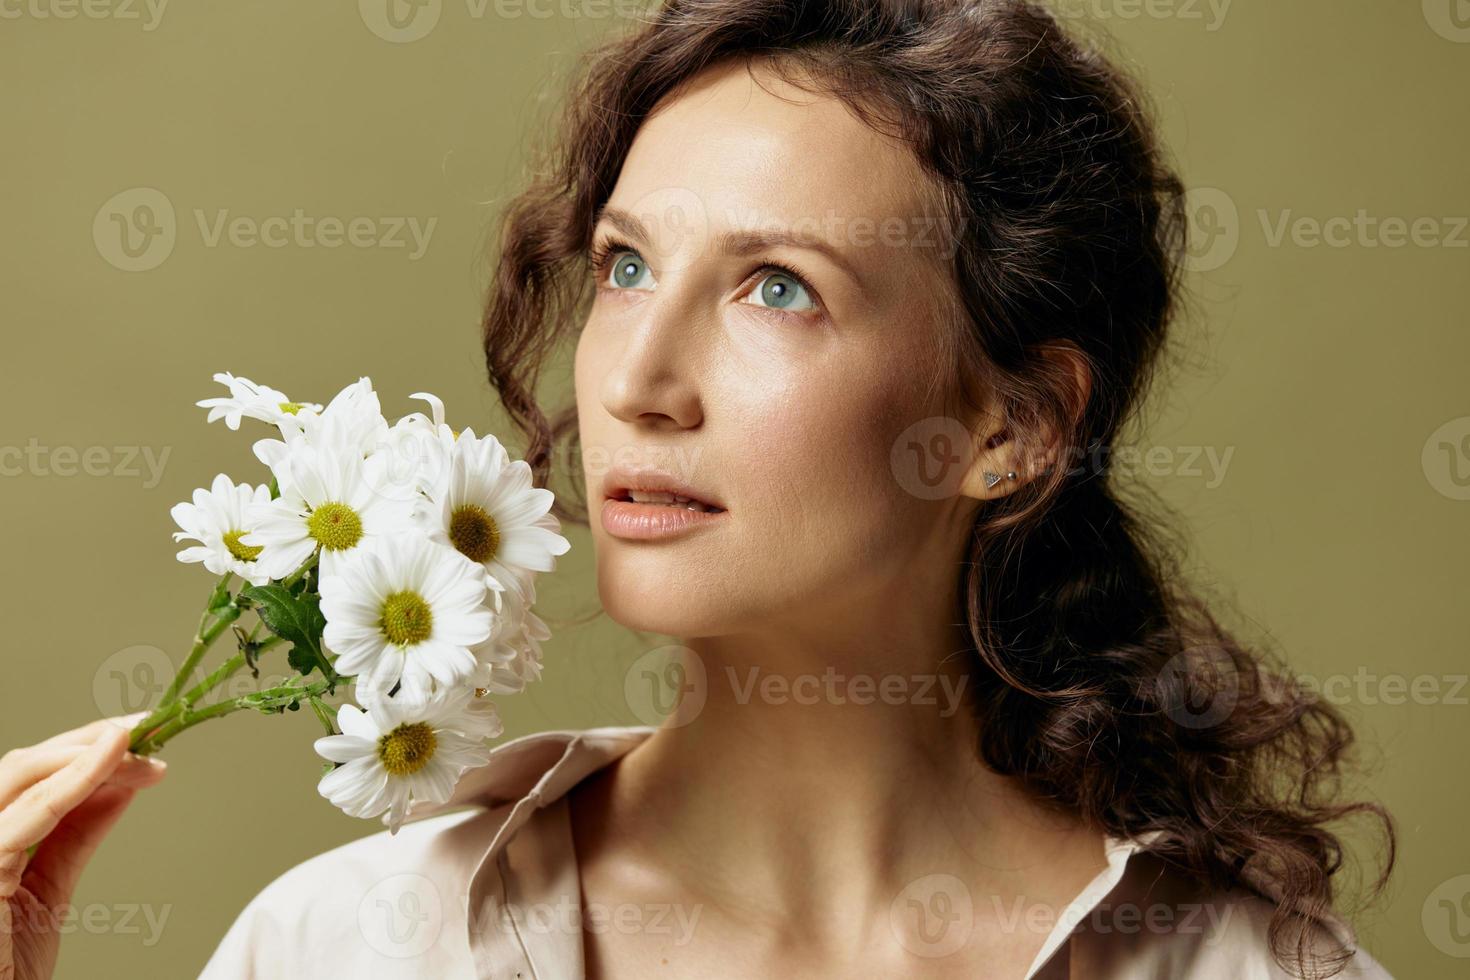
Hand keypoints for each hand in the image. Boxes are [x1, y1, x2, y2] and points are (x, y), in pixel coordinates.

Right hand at [0, 715, 168, 979]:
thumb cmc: (8, 966)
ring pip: (24, 774)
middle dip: (89, 740)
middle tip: (148, 727)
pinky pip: (32, 811)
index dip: (84, 748)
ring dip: (89, 751)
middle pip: (26, 764)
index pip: (31, 776)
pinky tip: (114, 758)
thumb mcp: (50, 885)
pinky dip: (76, 778)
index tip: (140, 733)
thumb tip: (118, 782)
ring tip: (139, 743)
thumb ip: (76, 831)